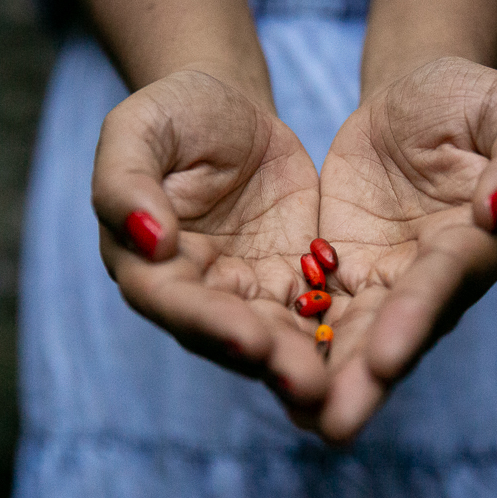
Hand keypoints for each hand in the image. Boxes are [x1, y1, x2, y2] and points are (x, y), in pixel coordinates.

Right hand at [92, 70, 327, 406]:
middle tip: (310, 386)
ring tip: (342, 387)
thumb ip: (126, 180)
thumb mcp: (139, 128)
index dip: (207, 322)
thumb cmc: (174, 113)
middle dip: (269, 361)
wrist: (232, 110)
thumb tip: (150, 240)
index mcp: (145, 261)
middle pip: (228, 335)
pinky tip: (370, 355)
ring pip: (275, 336)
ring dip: (306, 363)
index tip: (249, 337)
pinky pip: (316, 311)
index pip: (170, 301)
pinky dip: (338, 334)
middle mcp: (195, 291)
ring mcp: (247, 290)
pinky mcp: (293, 280)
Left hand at [315, 57, 496, 441]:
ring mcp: (385, 280)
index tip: (387, 359)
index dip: (417, 316)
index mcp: (478, 240)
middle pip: (397, 329)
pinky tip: (264, 373)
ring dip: (328, 376)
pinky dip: (294, 341)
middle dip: (366, 378)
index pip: (444, 280)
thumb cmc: (466, 99)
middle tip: (334, 424)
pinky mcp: (341, 272)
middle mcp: (432, 277)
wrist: (411, 101)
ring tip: (298, 418)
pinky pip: (314, 310)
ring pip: (354, 335)